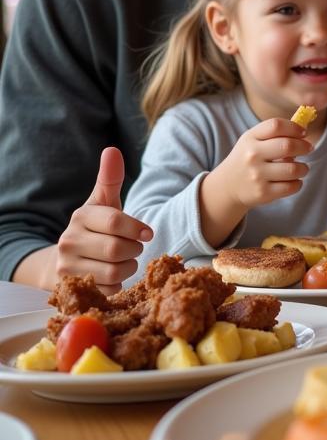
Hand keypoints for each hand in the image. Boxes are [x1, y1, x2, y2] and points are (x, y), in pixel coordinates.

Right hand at [55, 147, 151, 292]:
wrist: (65, 260)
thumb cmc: (94, 227)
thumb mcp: (102, 202)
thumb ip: (110, 179)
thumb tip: (112, 150)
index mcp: (81, 217)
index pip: (115, 221)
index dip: (137, 229)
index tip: (148, 234)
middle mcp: (69, 241)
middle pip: (117, 250)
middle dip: (134, 249)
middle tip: (134, 247)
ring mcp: (67, 267)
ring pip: (115, 272)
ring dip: (129, 267)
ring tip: (124, 260)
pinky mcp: (72, 288)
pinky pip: (110, 290)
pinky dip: (119, 284)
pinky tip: (112, 274)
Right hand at [200, 118, 311, 243]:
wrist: (227, 186)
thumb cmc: (247, 158)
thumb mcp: (253, 140)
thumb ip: (275, 133)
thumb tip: (303, 131)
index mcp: (250, 138)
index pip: (276, 126)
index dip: (294, 127)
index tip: (303, 133)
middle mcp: (252, 156)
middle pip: (287, 146)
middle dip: (304, 147)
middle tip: (308, 148)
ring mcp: (257, 175)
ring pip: (293, 169)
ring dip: (303, 168)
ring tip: (301, 168)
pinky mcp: (263, 193)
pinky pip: (292, 187)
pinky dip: (298, 183)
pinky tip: (294, 180)